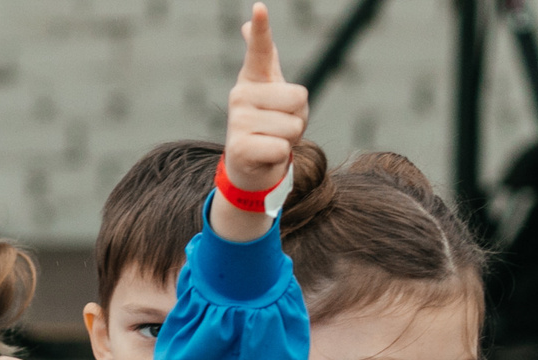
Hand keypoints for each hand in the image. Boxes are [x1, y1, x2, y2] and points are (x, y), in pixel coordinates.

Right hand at [217, 3, 308, 239]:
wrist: (250, 167)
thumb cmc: (269, 123)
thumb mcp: (272, 89)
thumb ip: (264, 56)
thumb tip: (246, 24)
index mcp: (253, 78)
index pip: (260, 48)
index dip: (262, 29)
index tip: (259, 8)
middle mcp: (241, 94)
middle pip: (299, 97)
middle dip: (298, 118)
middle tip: (280, 126)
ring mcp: (238, 121)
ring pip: (293, 126)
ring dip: (290, 139)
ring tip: (272, 140)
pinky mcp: (239, 147)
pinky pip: (282, 147)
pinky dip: (280, 156)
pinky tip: (264, 155)